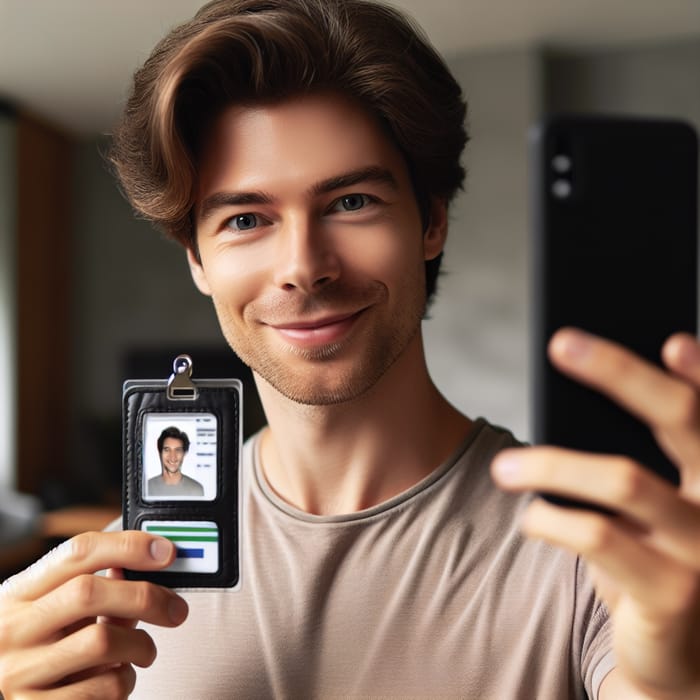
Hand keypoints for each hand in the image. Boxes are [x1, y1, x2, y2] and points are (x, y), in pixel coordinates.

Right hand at [0, 531, 187, 698]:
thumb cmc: (44, 645)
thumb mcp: (59, 609)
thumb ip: (101, 588)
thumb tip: (150, 562)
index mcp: (21, 591)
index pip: (78, 552)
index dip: (129, 546)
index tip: (167, 552)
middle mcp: (14, 627)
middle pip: (90, 593)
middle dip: (146, 597)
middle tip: (177, 609)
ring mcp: (20, 670)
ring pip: (102, 642)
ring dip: (140, 645)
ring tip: (143, 650)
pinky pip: (103, 689)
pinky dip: (124, 681)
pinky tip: (116, 677)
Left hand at [491, 328, 699, 698]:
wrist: (674, 653)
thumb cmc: (652, 560)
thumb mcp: (645, 508)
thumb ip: (630, 458)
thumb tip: (575, 392)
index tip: (671, 340)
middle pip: (683, 420)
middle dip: (621, 373)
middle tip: (562, 344)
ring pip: (624, 479)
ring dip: (550, 464)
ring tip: (503, 469)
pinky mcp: (675, 594)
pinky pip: (600, 536)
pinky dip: (551, 521)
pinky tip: (531, 520)